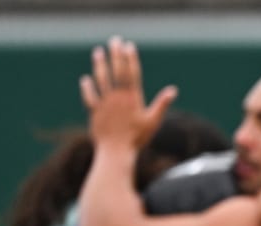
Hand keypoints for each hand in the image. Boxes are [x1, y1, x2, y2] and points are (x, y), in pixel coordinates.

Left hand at [79, 35, 176, 150]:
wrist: (116, 151)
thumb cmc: (137, 138)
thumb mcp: (153, 121)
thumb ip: (162, 104)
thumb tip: (173, 90)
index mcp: (132, 98)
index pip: (131, 73)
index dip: (130, 58)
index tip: (129, 46)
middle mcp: (117, 97)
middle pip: (116, 71)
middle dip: (115, 54)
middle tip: (115, 40)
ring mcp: (104, 103)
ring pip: (101, 79)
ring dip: (100, 64)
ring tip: (98, 52)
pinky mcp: (95, 112)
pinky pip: (89, 97)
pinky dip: (87, 88)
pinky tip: (86, 80)